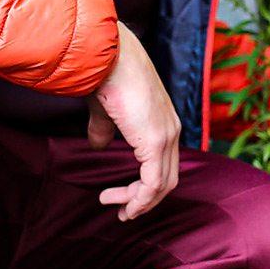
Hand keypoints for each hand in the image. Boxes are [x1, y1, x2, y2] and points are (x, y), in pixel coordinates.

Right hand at [88, 23, 181, 220]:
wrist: (108, 57)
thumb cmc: (106, 76)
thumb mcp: (106, 110)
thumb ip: (105, 129)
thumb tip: (98, 144)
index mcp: (164, 122)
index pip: (164, 163)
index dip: (146, 185)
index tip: (123, 197)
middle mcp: (171, 131)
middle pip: (167, 178)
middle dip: (144, 199)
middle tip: (122, 211)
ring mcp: (166, 136)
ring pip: (162, 184)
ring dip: (138, 202)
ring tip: (114, 206)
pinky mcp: (155, 142)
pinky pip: (154, 182)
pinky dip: (141, 199)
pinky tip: (126, 207)